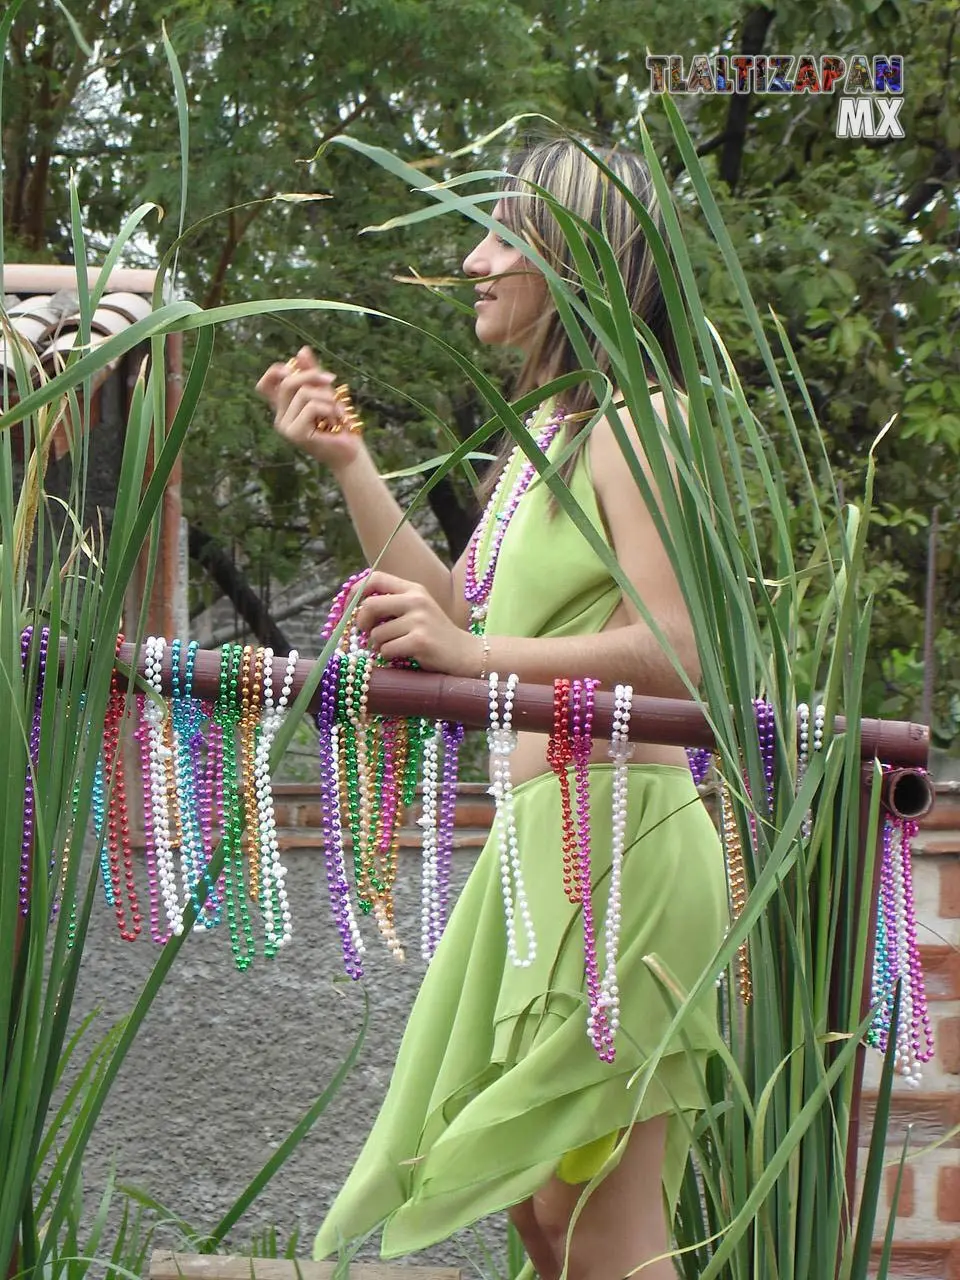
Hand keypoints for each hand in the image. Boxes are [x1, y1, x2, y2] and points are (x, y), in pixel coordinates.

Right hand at [255, 346, 364, 472]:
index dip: (276, 371)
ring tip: (337, 413)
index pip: (265, 384)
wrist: (350, 451)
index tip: (297, 366)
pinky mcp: (295, 434)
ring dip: (327, 399)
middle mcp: (280, 418)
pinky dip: (329, 409)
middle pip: (287, 382)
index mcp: (283, 408)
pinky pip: (311, 407)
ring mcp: (285, 427)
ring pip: (303, 394)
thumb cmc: (339, 424)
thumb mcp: (326, 393)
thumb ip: (312, 373)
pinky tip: (335, 421)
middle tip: (332, 380)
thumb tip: (301, 350)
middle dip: (312, 376)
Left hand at [353, 571, 480, 675]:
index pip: (375, 578)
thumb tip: (353, 609)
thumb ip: (392, 604)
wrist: (465, 653)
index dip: (355, 591)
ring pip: (377, 634)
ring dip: (379, 646)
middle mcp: (416, 600)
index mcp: (414, 589)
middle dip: (361, 623)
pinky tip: (403, 656)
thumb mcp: (418, 610)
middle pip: (370, 605)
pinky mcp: (420, 641)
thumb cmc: (435, 634)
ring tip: (394, 647)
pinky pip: (387, 649)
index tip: (349, 607)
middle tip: (365, 633)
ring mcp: (419, 620)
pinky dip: (389, 656)